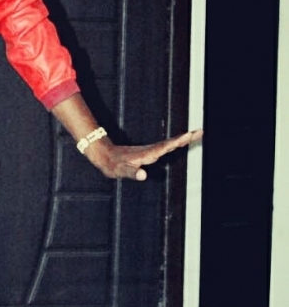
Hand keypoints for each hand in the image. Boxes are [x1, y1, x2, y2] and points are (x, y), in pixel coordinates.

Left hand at [85, 129, 202, 180]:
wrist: (105, 156)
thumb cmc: (113, 165)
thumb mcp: (121, 171)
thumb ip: (132, 173)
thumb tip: (143, 175)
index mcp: (147, 154)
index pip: (166, 147)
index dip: (179, 141)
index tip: (190, 135)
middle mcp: (151, 150)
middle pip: (171, 143)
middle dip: (186, 137)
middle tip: (200, 131)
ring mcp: (150, 151)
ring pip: (169, 144)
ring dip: (183, 139)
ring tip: (195, 135)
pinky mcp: (149, 152)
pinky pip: (165, 147)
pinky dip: (175, 143)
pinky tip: (180, 143)